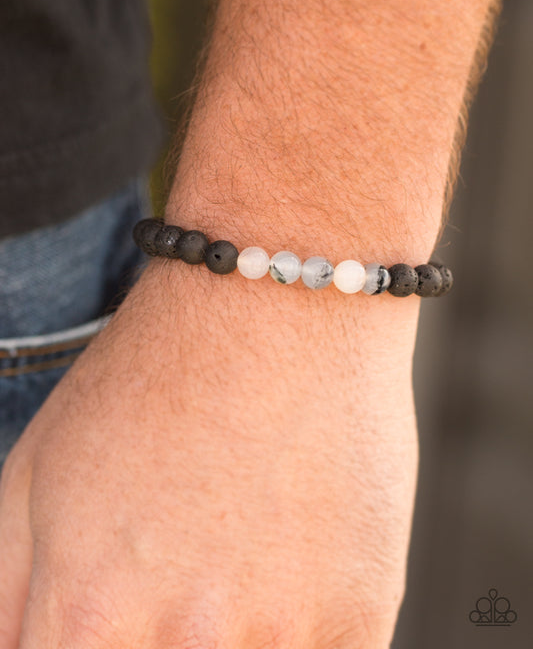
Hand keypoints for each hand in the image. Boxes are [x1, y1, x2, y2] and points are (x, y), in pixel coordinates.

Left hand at [0, 260, 418, 647]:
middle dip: (164, 637)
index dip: (95, 642)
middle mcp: (183, 642)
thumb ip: (7, 601)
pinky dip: (296, 634)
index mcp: (85, 616)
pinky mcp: (360, 618)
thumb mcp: (32, 477)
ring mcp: (281, 636)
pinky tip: (288, 566)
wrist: (278, 308)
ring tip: (236, 554)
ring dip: (235, 633)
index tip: (123, 618)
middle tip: (184, 572)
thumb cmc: (153, 378)